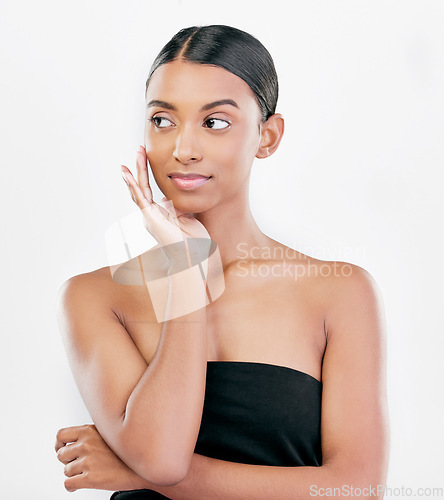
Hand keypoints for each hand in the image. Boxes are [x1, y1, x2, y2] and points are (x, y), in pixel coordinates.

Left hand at [55, 424, 143, 492]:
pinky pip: (68, 484)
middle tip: (80, 463)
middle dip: (68, 461)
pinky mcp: (89, 478)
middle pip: (61, 455)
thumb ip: (90, 433)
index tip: (63, 450)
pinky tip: (81, 483)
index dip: (59, 444)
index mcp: (88, 430)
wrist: (139, 466)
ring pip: (66, 471)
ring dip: (74, 473)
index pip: (60, 435)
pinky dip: (72, 486)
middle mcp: (86, 444)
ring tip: (88, 471)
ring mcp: (87, 461)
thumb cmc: (124, 450)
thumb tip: (74, 439)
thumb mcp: (107, 433)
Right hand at [121, 146, 210, 262]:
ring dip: (136, 172)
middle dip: (140, 168)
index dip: (146, 175)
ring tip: (135, 154)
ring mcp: (149, 217)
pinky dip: (133, 186)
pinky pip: (140, 200)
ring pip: (138, 190)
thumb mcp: (186, 218)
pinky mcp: (151, 219)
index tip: (146, 159)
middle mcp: (151, 215)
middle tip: (139, 150)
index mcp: (158, 215)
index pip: (149, 191)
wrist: (194, 259)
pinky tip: (128, 175)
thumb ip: (177, 207)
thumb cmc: (193, 243)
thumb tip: (170, 197)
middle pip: (141, 187)